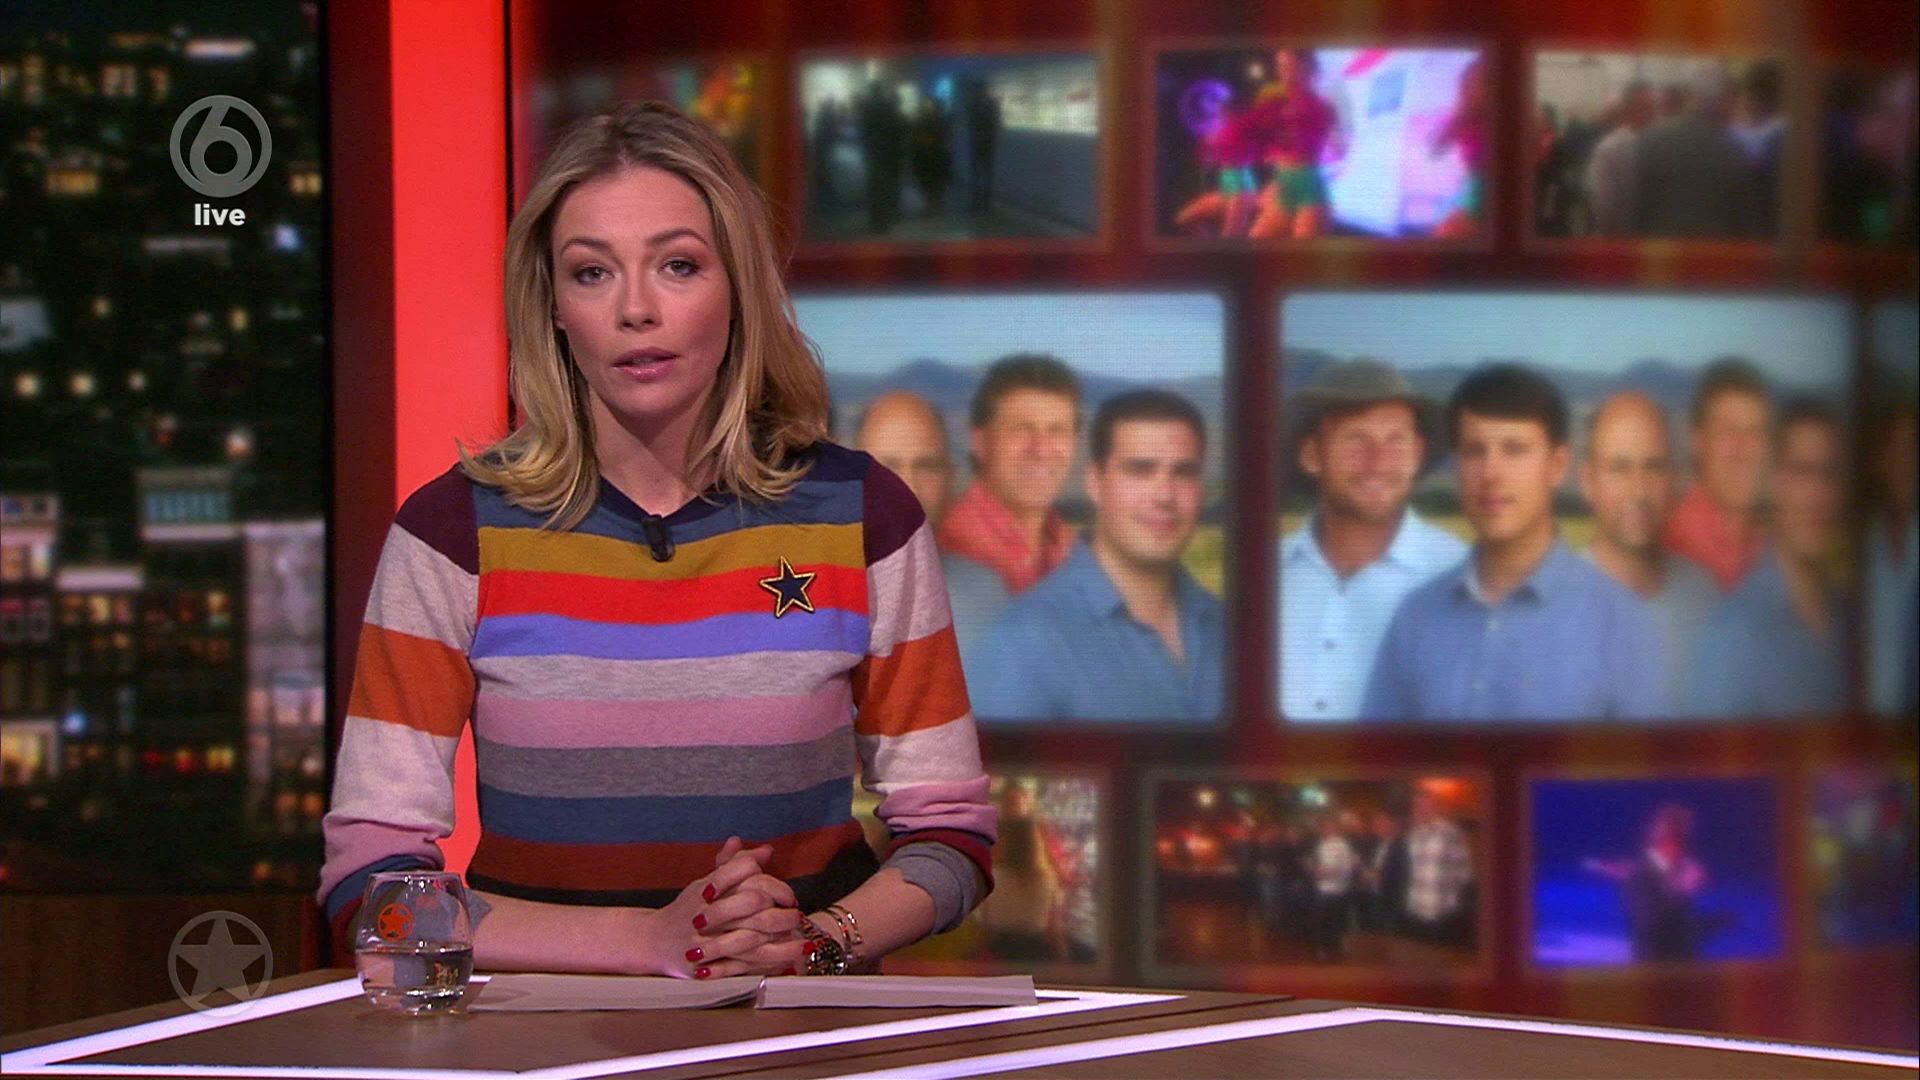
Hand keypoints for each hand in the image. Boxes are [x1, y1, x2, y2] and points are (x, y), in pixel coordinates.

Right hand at [640, 838, 800, 978]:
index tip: (787, 895)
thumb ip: (736, 865)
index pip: (744, 871)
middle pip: (752, 901)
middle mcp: (708, 910)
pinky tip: (788, 964)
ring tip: (801, 941)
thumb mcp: (708, 882)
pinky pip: (745, 965)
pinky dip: (768, 964)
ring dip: (781, 939)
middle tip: (797, 915)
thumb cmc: (687, 908)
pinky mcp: (708, 964)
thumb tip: (767, 850)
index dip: (772, 882)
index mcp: (709, 886)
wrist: (655, 940)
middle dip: (780, 908)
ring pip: (752, 936)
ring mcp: (707, 938)